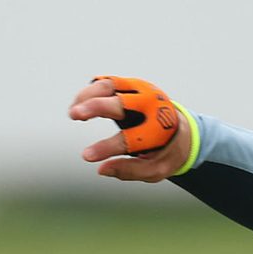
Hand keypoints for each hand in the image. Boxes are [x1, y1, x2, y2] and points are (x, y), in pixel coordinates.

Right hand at [69, 77, 191, 181]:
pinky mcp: (129, 85)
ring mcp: (140, 91)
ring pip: (111, 85)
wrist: (179, 127)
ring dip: (88, 95)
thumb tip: (102, 170)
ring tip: (73, 112)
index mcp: (160, 129)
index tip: (87, 156)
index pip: (131, 139)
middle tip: (75, 114)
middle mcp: (151, 105)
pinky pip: (107, 82)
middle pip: (122, 102)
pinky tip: (79, 104)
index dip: (108, 147)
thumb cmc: (165, 151)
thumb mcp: (157, 169)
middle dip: (97, 106)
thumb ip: (130, 171)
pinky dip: (90, 91)